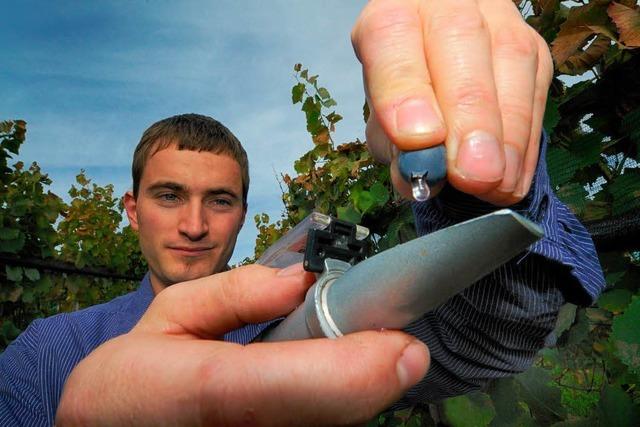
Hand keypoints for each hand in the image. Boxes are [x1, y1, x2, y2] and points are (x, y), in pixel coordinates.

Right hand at [56, 264, 429, 425]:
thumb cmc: (132, 386)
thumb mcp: (169, 316)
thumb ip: (237, 293)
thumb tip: (299, 279)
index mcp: (212, 390)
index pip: (304, 386)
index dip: (364, 367)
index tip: (404, 346)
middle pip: (339, 410)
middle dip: (373, 372)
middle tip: (388, 337)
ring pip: (338, 421)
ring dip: (358, 387)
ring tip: (348, 352)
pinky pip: (324, 423)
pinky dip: (336, 400)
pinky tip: (321, 378)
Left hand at [352, 0, 553, 205]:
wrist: (437, 54)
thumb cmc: (403, 92)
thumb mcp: (382, 116)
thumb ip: (394, 144)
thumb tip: (421, 177)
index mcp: (393, 15)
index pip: (392, 37)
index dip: (405, 90)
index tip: (419, 139)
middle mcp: (445, 4)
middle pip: (460, 40)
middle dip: (470, 118)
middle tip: (472, 174)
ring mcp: (497, 18)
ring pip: (511, 60)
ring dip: (507, 136)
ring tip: (494, 185)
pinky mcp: (533, 46)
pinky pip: (537, 89)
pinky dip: (526, 142)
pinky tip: (512, 178)